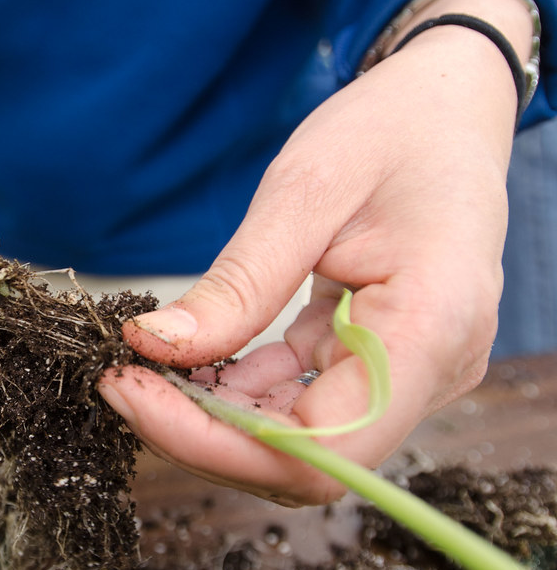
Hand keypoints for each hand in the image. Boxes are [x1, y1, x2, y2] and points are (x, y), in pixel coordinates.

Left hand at [99, 4, 526, 505]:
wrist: (448, 109)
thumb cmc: (392, 131)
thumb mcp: (304, 193)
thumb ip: (238, 284)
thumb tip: (155, 347)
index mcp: (429, 330)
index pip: (315, 450)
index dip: (215, 443)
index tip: (132, 392)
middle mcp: (429, 371)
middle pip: (302, 461)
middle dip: (199, 432)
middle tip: (121, 378)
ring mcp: (407, 374)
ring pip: (295, 441)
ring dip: (212, 416)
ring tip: (143, 368)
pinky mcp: (379, 361)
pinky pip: (300, 401)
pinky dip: (238, 391)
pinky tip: (190, 359)